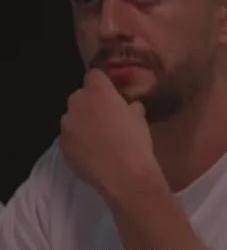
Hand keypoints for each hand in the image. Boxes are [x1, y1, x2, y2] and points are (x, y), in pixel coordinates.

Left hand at [59, 69, 159, 197]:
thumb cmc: (136, 141)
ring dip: (83, 124)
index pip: (94, 75)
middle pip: (80, 96)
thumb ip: (131, 109)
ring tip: (99, 140)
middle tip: (106, 119)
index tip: (111, 94)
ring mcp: (66, 125)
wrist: (123, 173)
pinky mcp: (62, 145)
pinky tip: (93, 154)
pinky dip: (78, 142)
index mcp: (98, 92)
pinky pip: (70, 138)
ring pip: (73, 118)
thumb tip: (130, 108)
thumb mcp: (141, 120)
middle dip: (90, 104)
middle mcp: (77, 103)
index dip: (102, 84)